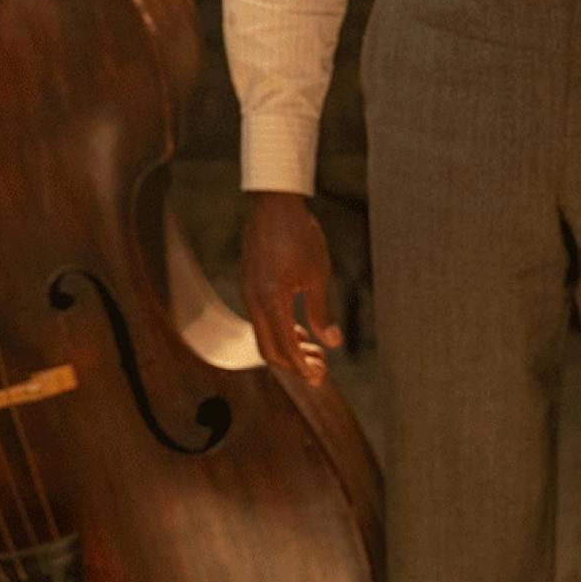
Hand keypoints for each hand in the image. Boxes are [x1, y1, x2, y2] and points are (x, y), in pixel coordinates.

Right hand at [242, 191, 339, 386]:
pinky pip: (260, 318)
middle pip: (269, 350)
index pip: (286, 349)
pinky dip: (278, 330)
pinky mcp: (249, 283)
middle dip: (293, 364)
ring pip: (263, 335)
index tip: (319, 378)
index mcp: (271, 302)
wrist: (273, 203)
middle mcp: (254, 301)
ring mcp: (248, 292)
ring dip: (286, 347)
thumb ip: (321, 312)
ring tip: (312, 348)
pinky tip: (297, 326)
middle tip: (318, 369)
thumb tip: (332, 343)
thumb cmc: (297, 234)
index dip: (303, 368)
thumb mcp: (317, 274)